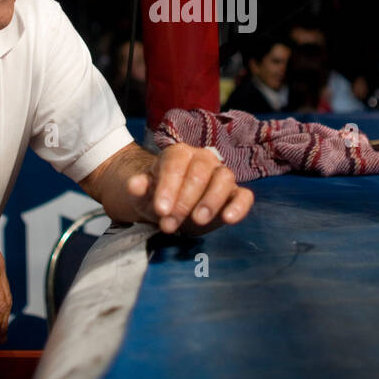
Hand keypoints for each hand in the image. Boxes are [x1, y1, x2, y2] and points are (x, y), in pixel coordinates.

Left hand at [126, 144, 253, 234]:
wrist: (173, 207)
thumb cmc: (158, 197)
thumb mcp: (143, 195)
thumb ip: (139, 188)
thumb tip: (133, 184)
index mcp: (179, 153)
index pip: (175, 164)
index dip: (168, 187)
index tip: (160, 210)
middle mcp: (203, 159)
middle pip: (199, 173)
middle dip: (184, 201)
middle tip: (169, 224)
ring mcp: (221, 175)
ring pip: (224, 179)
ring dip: (211, 200)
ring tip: (198, 220)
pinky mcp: (235, 194)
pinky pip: (244, 195)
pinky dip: (240, 206)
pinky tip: (229, 219)